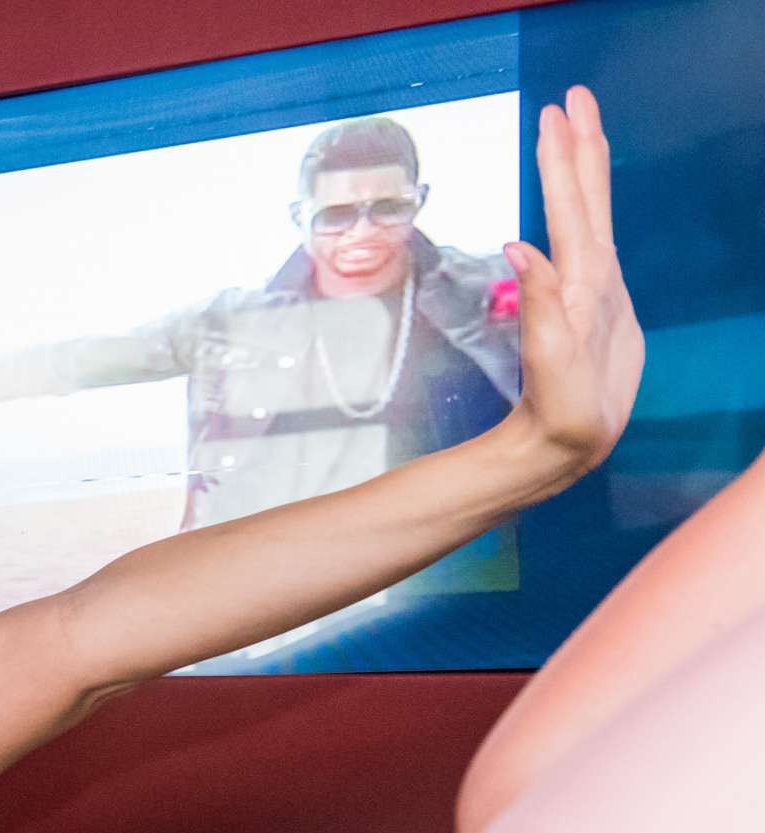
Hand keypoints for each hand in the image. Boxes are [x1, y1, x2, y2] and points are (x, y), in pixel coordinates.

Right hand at [506, 87, 643, 476]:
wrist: (572, 448)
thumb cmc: (565, 413)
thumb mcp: (553, 365)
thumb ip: (541, 306)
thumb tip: (520, 248)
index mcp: (589, 287)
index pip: (577, 211)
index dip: (564, 162)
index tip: (555, 116)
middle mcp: (596, 281)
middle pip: (589, 201)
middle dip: (579, 148)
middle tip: (571, 100)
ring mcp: (591, 292)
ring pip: (589, 217)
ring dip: (580, 171)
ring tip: (573, 132)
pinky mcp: (582, 306)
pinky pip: (580, 244)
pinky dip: (574, 214)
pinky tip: (564, 207)